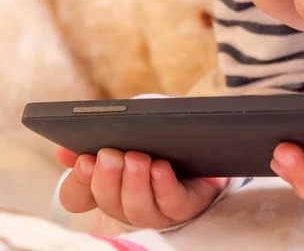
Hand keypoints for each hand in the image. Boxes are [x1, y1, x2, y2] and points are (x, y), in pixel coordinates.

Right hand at [56, 147, 227, 228]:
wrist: (207, 139)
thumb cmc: (163, 132)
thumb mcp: (131, 126)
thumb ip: (102, 134)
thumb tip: (64, 153)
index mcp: (108, 184)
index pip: (78, 195)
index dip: (78, 181)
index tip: (83, 159)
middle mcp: (128, 202)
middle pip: (108, 202)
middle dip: (107, 178)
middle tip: (110, 154)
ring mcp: (157, 210)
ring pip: (138, 210)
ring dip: (134, 184)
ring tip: (137, 159)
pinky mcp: (186, 207)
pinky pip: (172, 205)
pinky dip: (163, 187)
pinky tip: (160, 169)